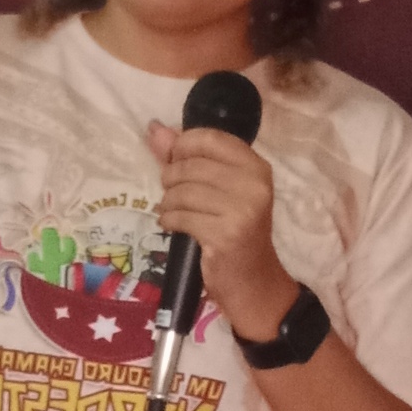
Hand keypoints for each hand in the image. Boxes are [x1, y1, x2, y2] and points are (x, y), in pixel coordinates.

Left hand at [145, 119, 293, 343]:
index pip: (210, 139)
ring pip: (183, 192)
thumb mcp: (220, 191)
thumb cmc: (235, 231)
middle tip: (172, 194)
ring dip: (168, 202)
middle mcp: (254, 185)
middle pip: (192, 166)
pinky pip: (180, 216)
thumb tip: (154, 129)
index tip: (175, 161)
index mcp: (256, 167)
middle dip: (171, 179)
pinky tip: (173, 225)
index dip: (183, 146)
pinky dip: (169, 220)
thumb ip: (187, 158)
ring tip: (172, 211)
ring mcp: (242, 210)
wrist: (253, 281)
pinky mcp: (225, 234)